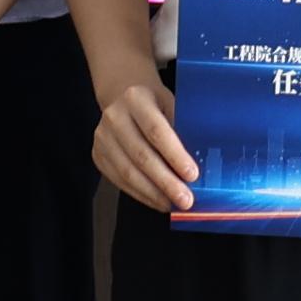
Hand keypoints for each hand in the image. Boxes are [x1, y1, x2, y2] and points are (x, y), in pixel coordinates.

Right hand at [88, 71, 199, 213]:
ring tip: (173, 204)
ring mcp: (102, 137)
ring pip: (128, 172)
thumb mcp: (171, 104)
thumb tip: (203, 164)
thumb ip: (182, 129)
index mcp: (136, 98)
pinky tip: (158, 201)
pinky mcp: (97, 155)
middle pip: (141, 156)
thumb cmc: (155, 103)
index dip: (175, 155)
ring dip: (153, 193)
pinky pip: (120, 180)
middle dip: (166, 182)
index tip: (192, 175)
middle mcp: (114, 117)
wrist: (122, 96)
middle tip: (186, 200)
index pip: (156, 131)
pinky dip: (141, 194)